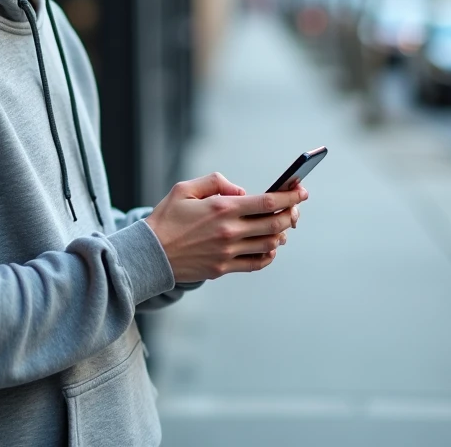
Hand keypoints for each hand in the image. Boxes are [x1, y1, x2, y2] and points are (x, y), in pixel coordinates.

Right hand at [144, 173, 307, 283]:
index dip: (289, 197)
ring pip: (270, 244)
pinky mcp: (223, 268)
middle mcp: (229, 231)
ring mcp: (228, 252)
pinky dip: (269, 255)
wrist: (149, 253)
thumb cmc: (166, 218)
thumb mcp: (185, 189)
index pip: (267, 202)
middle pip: (275, 224)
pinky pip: (257, 264)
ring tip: (281, 226)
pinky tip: (269, 247)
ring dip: (281, 234)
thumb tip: (241, 192)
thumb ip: (216, 182)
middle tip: (295, 208)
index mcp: (222, 208)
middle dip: (291, 214)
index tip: (300, 191)